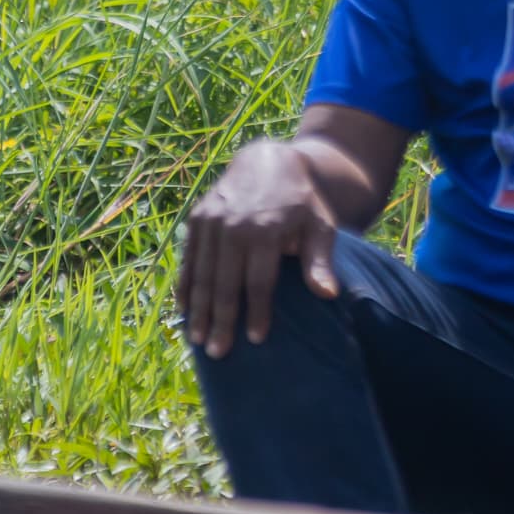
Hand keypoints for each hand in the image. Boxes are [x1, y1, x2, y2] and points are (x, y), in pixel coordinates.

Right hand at [179, 139, 338, 358]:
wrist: (267, 160)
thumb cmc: (301, 201)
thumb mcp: (319, 225)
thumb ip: (320, 260)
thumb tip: (329, 294)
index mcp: (265, 229)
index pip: (259, 280)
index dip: (258, 312)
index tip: (257, 340)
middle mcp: (233, 225)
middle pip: (226, 282)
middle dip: (221, 320)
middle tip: (219, 353)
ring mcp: (211, 221)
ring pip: (203, 274)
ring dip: (199, 309)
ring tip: (197, 340)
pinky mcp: (197, 219)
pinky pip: (189, 259)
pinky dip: (185, 286)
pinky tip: (184, 311)